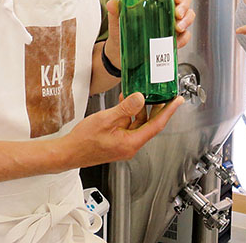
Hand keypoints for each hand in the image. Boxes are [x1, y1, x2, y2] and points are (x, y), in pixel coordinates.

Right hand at [62, 92, 183, 166]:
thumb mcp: (106, 120)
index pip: (156, 125)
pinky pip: (128, 126)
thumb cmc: (83, 141)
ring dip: (139, 109)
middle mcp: (130, 145)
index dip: (168, 111)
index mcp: (131, 143)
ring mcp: (124, 144)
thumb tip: (140, 98)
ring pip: (138, 124)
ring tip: (137, 94)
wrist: (68, 152)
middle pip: (149, 124)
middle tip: (164, 94)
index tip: (177, 101)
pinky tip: (123, 104)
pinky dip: (128, 114)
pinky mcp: (117, 141)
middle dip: (156, 108)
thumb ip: (125, 109)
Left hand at [102, 0, 194, 62]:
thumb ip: (116, 12)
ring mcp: (170, 23)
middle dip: (184, 6)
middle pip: (184, 1)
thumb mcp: (117, 21)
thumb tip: (112, 4)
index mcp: (153, 0)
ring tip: (178, 27)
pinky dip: (183, 39)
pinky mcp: (172, 37)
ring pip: (188, 16)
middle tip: (178, 13)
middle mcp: (164, 9)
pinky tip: (175, 42)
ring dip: (187, 21)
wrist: (120, 54)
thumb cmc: (120, 32)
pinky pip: (185, 36)